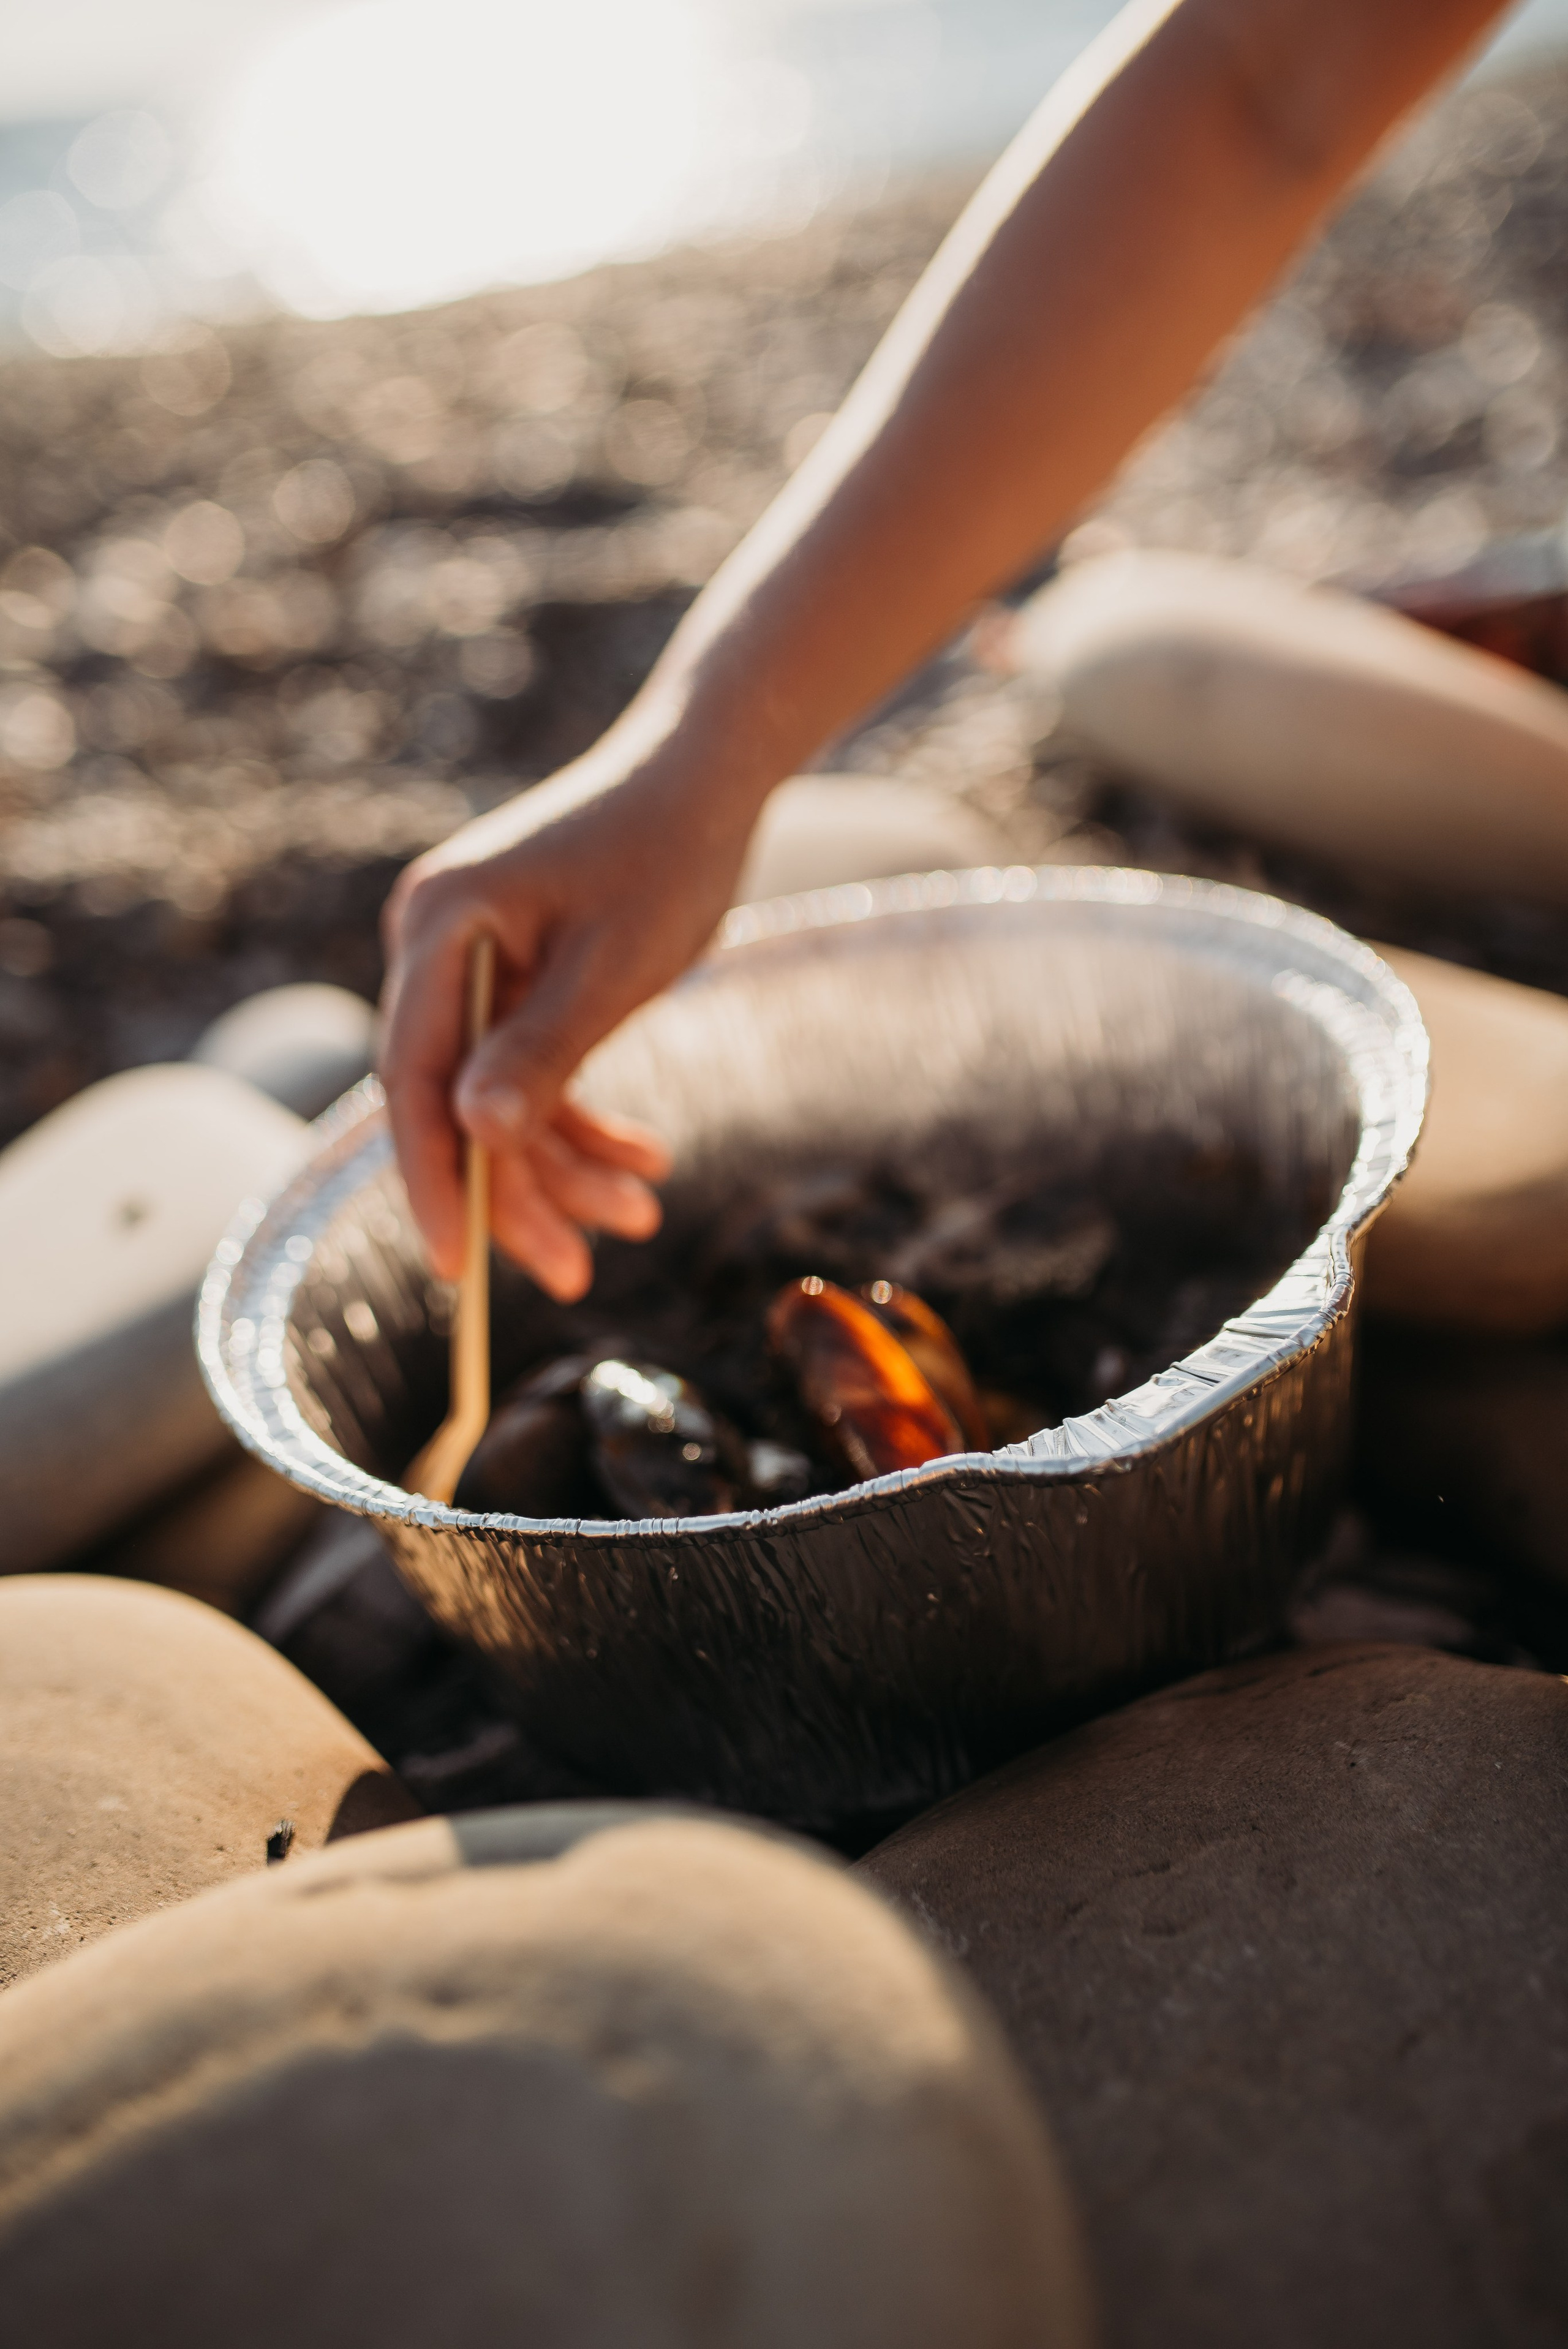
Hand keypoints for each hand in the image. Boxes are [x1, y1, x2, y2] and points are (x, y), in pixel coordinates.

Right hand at [379, 745, 756, 1297]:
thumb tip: (473, 1136)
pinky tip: (642, 1160)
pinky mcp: (511, 976)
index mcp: (439, 925)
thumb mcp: (616, 965)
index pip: (412, 1078)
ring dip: (562, 1165)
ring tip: (641, 1215)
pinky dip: (579, 1119)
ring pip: (496, 1097)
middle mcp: (434, 944)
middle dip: (515, 1191)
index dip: (431, 1178)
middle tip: (576, 1274)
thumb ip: (543, 1049)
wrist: (708, 771)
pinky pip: (528, 1069)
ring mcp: (471, 961)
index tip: (457, 1268)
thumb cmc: (670, 852)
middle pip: (452, 1099)